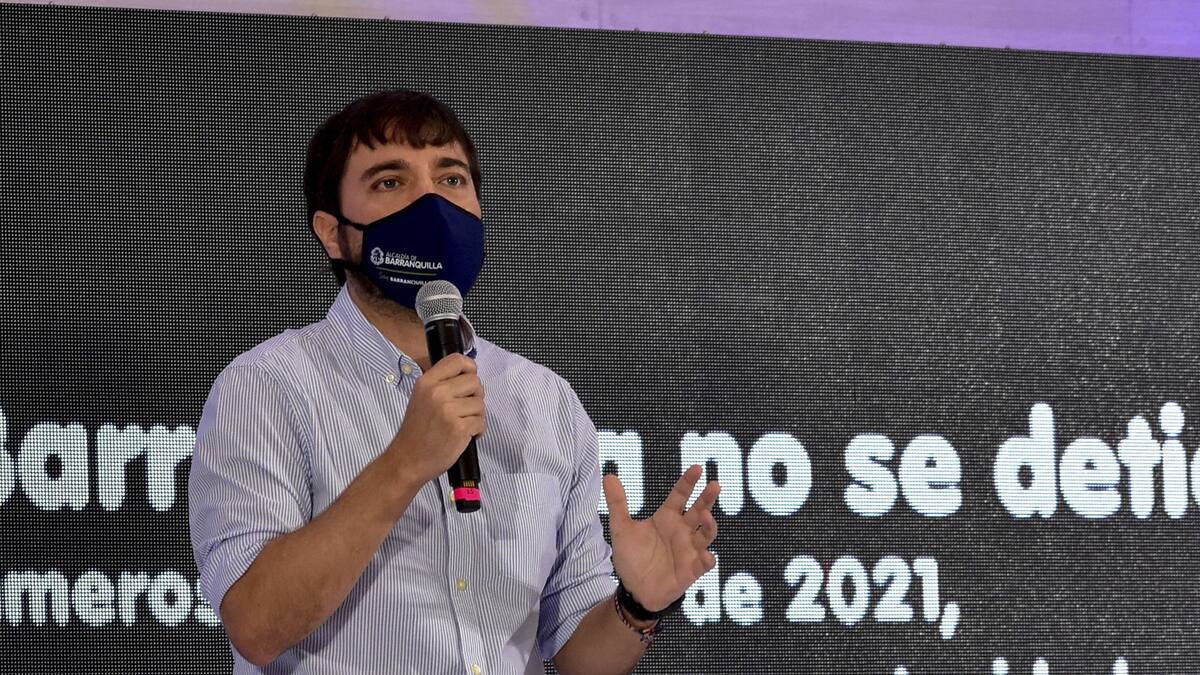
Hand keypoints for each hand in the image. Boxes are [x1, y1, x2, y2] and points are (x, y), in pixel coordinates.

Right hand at [388, 353, 484, 485]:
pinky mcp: (459, 428)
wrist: (407, 460)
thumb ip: (441, 384)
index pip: (457, 360)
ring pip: (480, 403)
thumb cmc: (416, 430)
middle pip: (475, 381)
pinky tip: (466, 435)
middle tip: (465, 409)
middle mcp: (437, 392)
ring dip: (477, 415)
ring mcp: (448, 410)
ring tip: (463, 424)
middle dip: (475, 396)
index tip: (469, 378)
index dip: (470, 368)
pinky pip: (481, 422)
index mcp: (426, 382)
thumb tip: (469, 374)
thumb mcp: (421, 398)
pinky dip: (478, 430)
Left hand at [603, 464, 719, 611]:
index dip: (688, 482)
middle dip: (707, 498)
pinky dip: (707, 559)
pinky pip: (703, 564)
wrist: (633, 589)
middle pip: (699, 511)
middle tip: (714, 484)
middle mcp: (682, 531)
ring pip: (706, 534)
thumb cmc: (632, 557)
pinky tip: (707, 555)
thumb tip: (609, 475)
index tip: (697, 468)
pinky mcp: (690, 570)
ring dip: (709, 525)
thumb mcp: (622, 529)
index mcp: (667, 518)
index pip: (680, 496)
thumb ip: (617, 503)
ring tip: (705, 515)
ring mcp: (688, 550)